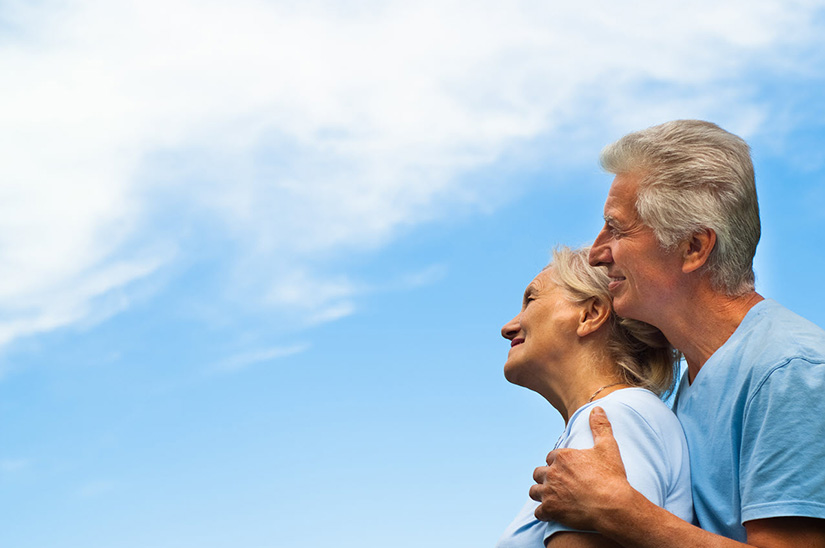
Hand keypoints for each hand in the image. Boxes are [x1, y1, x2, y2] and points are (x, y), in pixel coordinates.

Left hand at [529, 407, 631, 529]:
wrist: (613, 505)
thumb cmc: (611, 477)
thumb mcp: (608, 447)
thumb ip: (600, 426)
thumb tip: (597, 408)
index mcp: (562, 456)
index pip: (551, 457)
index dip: (558, 463)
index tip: (567, 470)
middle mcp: (552, 472)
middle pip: (539, 473)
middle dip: (547, 477)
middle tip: (559, 484)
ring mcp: (549, 491)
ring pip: (534, 491)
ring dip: (541, 493)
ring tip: (552, 497)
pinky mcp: (551, 510)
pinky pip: (538, 512)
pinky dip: (544, 513)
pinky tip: (552, 514)